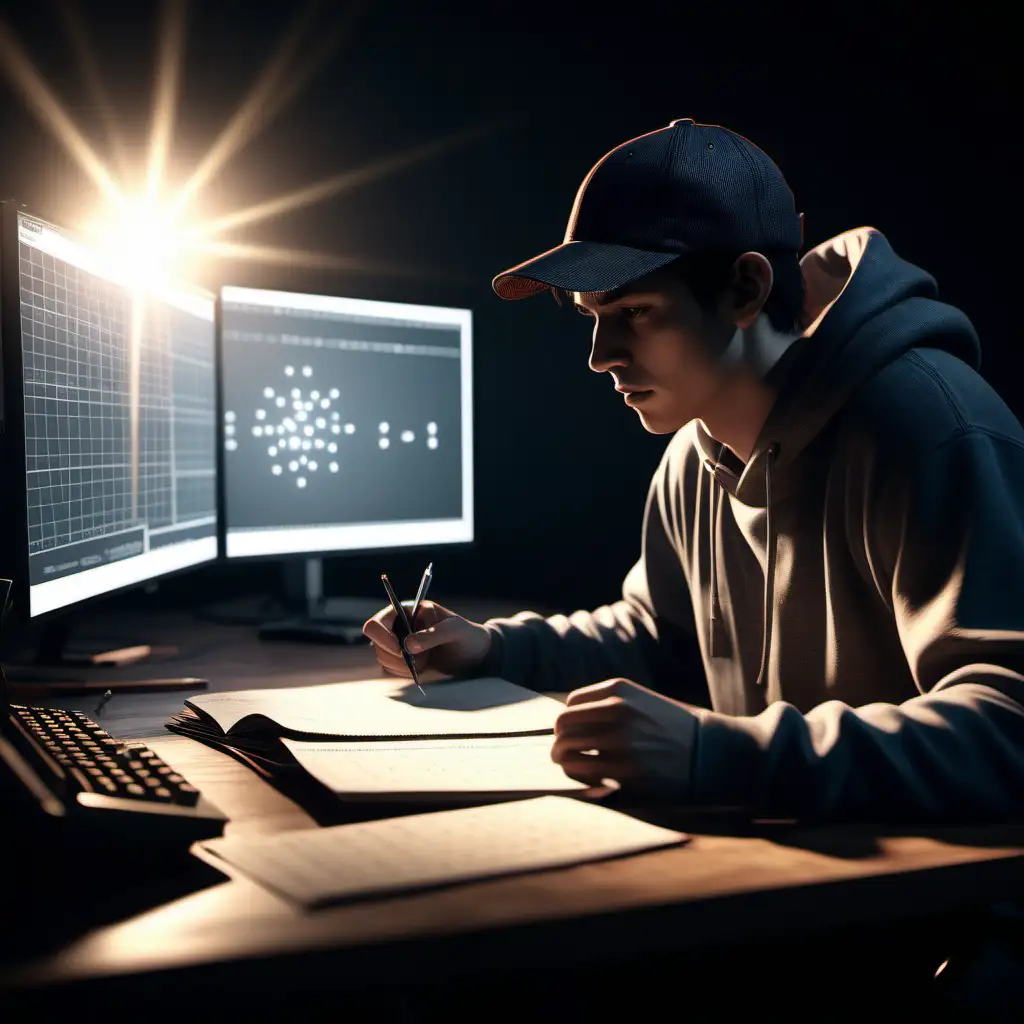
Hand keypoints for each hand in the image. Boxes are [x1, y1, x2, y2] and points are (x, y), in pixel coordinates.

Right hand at [362, 600, 492, 679]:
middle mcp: (396, 627)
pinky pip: (391, 671)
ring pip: (383, 659)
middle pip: (376, 645)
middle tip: (422, 659)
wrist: (474, 653)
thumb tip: (407, 645)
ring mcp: (397, 645)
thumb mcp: (455, 630)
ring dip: (403, 667)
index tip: (402, 650)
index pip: (376, 624)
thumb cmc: (465, 634)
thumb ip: (433, 634)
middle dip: (397, 657)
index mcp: (405, 611)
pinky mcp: (402, 662)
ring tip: (426, 662)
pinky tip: (422, 668)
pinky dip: (404, 673)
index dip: (383, 638)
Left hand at [551, 678, 701, 797]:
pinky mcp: (627, 772)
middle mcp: (618, 711)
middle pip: (563, 725)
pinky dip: (580, 777)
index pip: (570, 703)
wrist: (711, 751)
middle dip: (560, 740)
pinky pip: (583, 774)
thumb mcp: (640, 701)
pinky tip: (591, 778)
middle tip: (562, 752)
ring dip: (564, 760)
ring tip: (570, 766)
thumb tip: (566, 723)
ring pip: (567, 751)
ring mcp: (621, 742)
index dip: (569, 720)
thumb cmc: (671, 727)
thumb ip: (606, 705)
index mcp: (619, 690)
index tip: (575, 731)